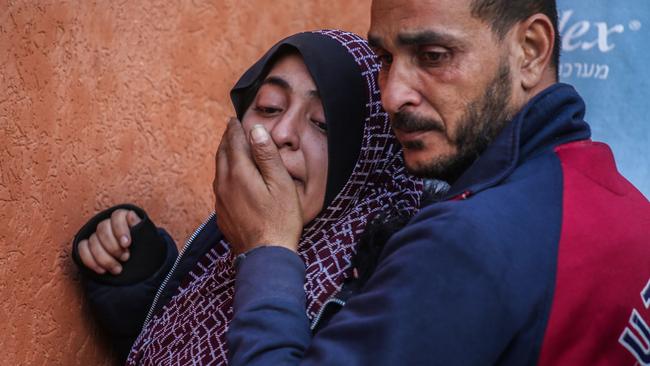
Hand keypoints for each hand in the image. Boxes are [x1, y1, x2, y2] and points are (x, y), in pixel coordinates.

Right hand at [77, 209, 140, 274]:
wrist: (138, 263)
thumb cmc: (144, 248)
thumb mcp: (146, 237)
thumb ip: (139, 226)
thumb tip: (130, 214)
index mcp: (123, 218)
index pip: (117, 216)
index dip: (120, 229)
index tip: (127, 244)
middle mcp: (107, 224)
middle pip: (103, 228)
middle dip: (114, 247)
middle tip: (126, 258)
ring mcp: (95, 235)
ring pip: (92, 241)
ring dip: (105, 258)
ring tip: (118, 269)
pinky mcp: (86, 247)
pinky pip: (82, 250)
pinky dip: (91, 261)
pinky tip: (102, 270)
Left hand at [213, 118, 302, 253]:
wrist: (266, 256)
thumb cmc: (280, 220)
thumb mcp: (280, 183)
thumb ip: (266, 155)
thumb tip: (255, 130)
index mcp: (239, 173)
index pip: (234, 142)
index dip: (235, 129)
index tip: (235, 120)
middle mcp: (224, 184)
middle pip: (222, 153)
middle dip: (226, 139)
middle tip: (230, 129)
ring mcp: (221, 200)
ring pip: (218, 170)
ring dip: (223, 155)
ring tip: (230, 148)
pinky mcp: (222, 213)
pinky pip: (219, 186)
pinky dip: (224, 173)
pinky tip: (231, 178)